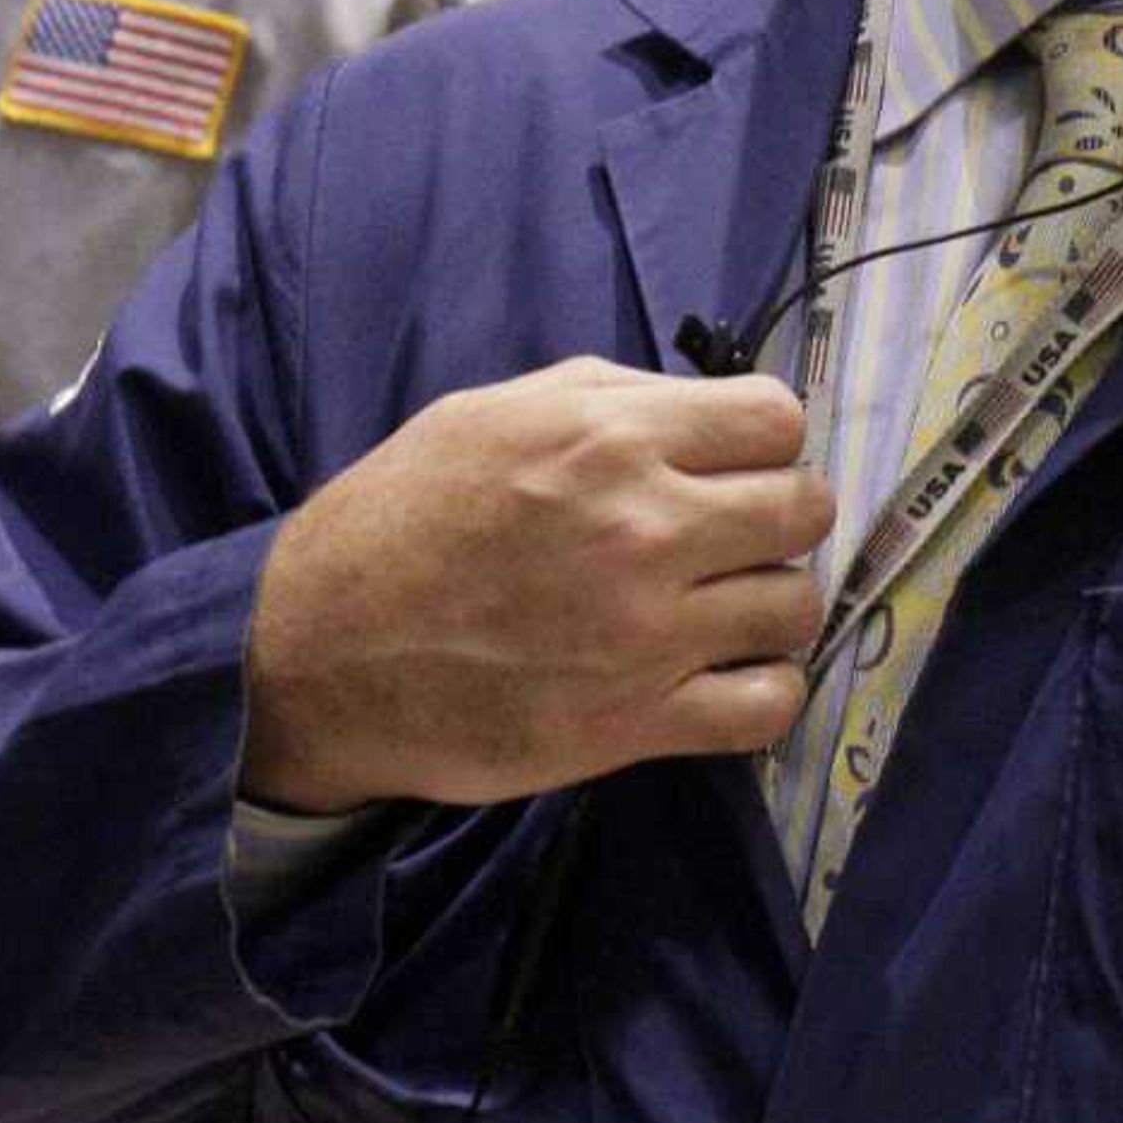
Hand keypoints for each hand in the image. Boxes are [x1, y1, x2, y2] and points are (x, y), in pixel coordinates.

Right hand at [243, 360, 835, 814]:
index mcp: (610, 439)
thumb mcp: (493, 412)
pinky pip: (767, 707)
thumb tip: (705, 406)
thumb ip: (610, 398)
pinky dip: (764, 691)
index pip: (776, 420)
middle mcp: (643, 529)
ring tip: (724, 607)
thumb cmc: (404, 518)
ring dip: (771, 604)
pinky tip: (726, 675)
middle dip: (778, 515)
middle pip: (805, 508)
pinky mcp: (634, 723)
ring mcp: (646, 634)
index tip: (734, 464)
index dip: (763, 440)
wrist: (317, 652)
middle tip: (734, 536)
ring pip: (796, 607)